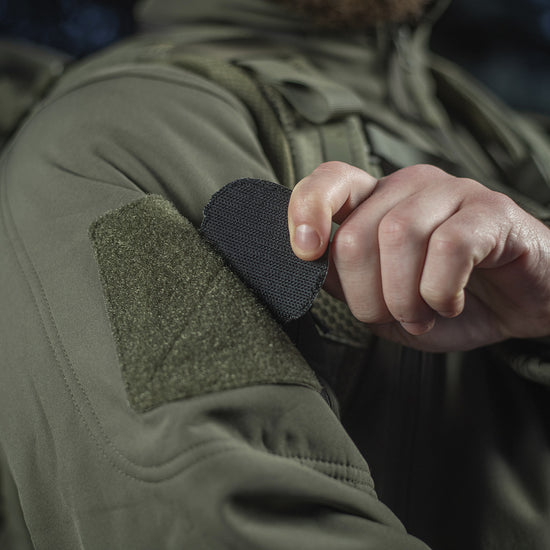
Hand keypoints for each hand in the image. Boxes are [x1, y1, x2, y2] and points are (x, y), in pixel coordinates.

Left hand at [288, 162, 549, 351]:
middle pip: (356, 234)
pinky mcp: (491, 211)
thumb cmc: (443, 300)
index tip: (305, 253)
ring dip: (402, 298)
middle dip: (364, 296)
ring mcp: (452, 192)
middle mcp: (409, 186)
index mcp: (377, 200)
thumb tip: (311, 264)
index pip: (329, 181)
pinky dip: (440, 290)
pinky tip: (449, 303)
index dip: (305, 211)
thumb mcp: (382, 301)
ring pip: (397, 235)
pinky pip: (449, 246)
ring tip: (420, 315)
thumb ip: (344, 280)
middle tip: (391, 317)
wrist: (518, 304)